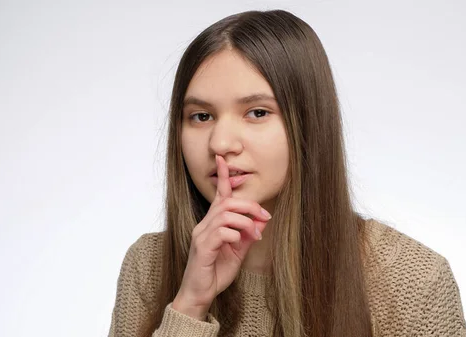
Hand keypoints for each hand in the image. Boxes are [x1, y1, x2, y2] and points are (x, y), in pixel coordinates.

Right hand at [172, 154, 270, 319]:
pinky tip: (241, 244)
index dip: (222, 176)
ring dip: (246, 222)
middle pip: (226, 202)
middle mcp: (204, 225)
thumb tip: (261, 222)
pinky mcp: (202, 247)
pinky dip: (236, 234)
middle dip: (249, 205)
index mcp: (211, 223)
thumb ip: (246, 235)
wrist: (199, 294)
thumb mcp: (238, 252)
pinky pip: (222, 232)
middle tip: (265, 216)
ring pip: (225, 214)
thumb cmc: (216, 272)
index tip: (223, 159)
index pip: (218, 195)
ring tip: (256, 234)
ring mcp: (201, 235)